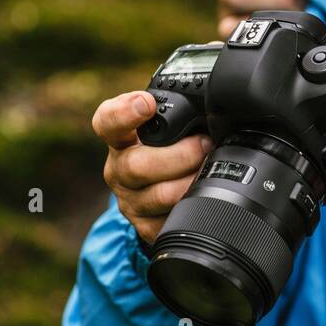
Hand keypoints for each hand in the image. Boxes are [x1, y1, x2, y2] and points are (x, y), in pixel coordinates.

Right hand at [91, 91, 213, 243]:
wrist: (160, 195)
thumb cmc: (169, 151)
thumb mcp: (169, 129)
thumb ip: (179, 112)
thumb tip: (216, 100)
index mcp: (121, 138)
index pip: (108, 122)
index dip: (124, 113)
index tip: (146, 103)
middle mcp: (119, 169)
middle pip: (136, 165)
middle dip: (178, 156)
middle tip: (204, 146)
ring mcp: (129, 200)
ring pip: (156, 196)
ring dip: (188, 183)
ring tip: (208, 173)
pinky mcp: (144, 226)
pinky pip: (168, 222)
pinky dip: (188, 209)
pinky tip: (200, 198)